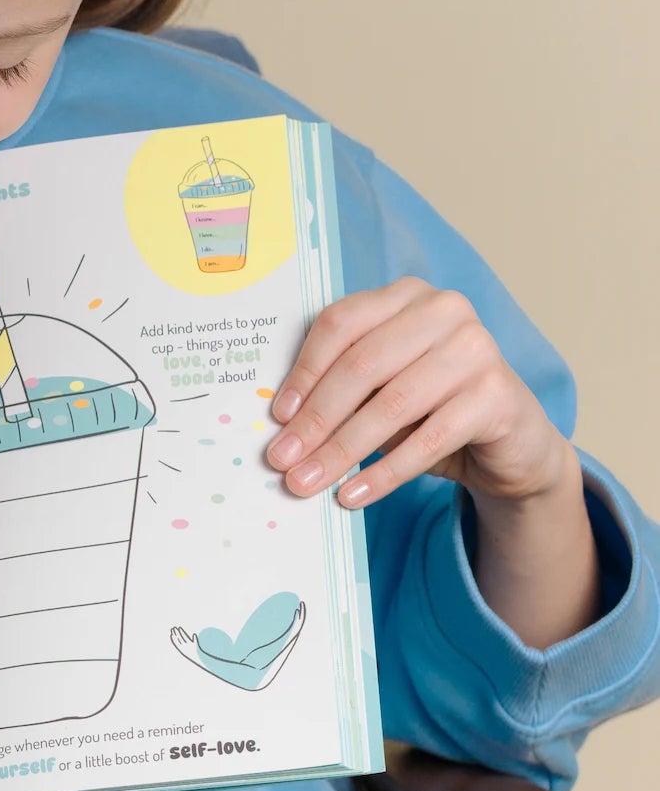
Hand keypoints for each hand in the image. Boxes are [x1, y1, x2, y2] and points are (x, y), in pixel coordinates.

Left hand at [265, 276, 572, 509]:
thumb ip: (341, 389)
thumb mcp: (381, 388)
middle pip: (361, 366)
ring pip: (390, 406)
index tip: (278, 415)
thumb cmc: (432, 407)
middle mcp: (443, 310)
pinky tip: (353, 495)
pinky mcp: (498, 395)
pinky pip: (428, 440)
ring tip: (307, 482)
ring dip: (341, 451)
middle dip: (316, 420)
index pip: (340, 325)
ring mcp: (475, 349)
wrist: (512, 443)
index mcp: (405, 295)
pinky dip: (384, 472)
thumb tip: (284, 423)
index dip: (304, 371)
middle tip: (282, 459)